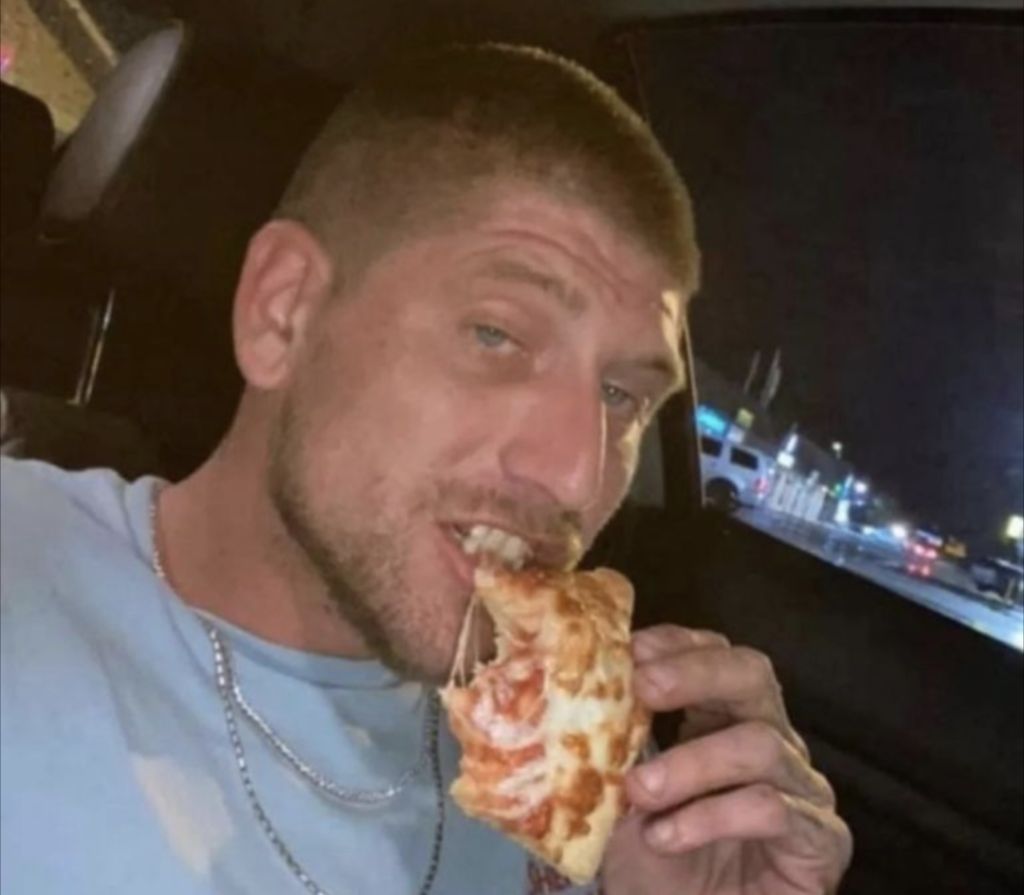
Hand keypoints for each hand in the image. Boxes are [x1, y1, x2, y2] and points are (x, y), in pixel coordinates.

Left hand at [600, 626, 851, 894]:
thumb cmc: (657, 866)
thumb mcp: (624, 797)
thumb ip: (616, 748)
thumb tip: (582, 696)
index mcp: (723, 718)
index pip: (714, 653)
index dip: (675, 644)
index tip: (628, 651)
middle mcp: (770, 739)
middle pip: (752, 674)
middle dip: (695, 673)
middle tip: (643, 688)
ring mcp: (801, 787)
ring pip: (759, 743)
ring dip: (691, 763)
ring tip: (639, 792)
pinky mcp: (821, 839)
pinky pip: (772, 808)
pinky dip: (710, 818)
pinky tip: (666, 838)